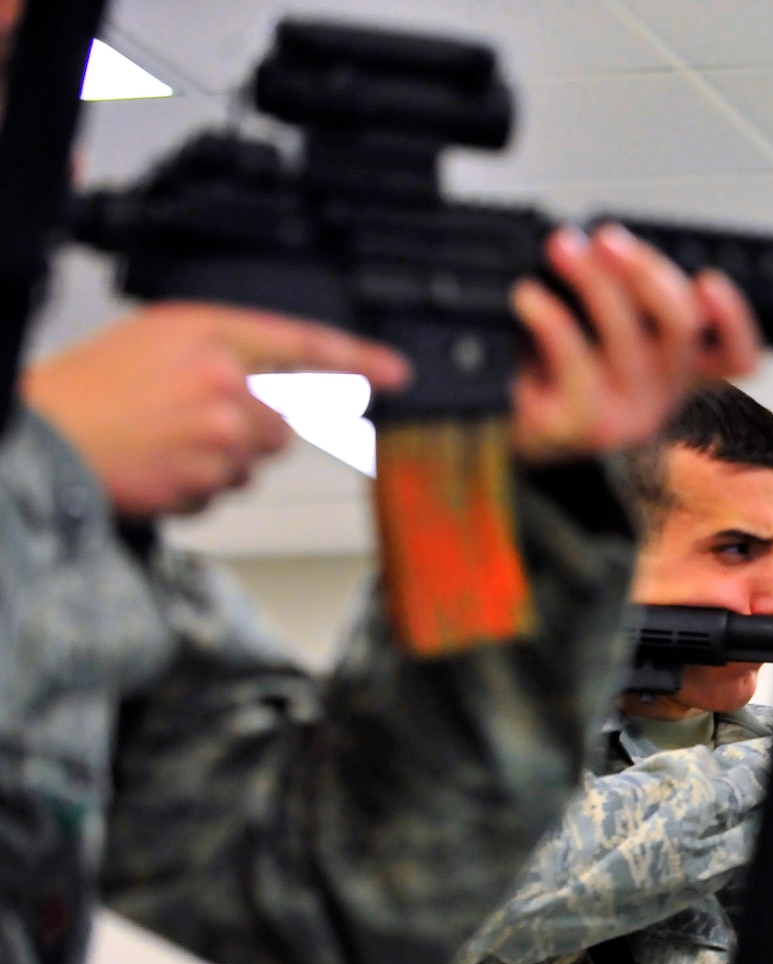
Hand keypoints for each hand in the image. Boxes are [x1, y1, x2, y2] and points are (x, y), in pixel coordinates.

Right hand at [22, 304, 409, 516]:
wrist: (49, 435)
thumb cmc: (95, 388)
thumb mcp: (162, 339)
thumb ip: (230, 352)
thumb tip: (286, 375)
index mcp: (212, 335)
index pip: (306, 344)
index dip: (358, 359)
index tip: (396, 374)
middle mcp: (226, 382)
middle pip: (285, 419)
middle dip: (253, 426)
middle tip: (196, 421)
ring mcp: (221, 436)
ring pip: (258, 459)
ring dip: (225, 459)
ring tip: (169, 442)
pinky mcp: (209, 482)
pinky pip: (227, 492)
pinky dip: (200, 487)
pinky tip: (161, 466)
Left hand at [509, 224, 759, 462]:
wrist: (529, 436)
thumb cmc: (568, 379)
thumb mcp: (613, 340)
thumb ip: (629, 300)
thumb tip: (608, 244)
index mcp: (684, 371)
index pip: (739, 357)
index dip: (733, 319)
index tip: (707, 280)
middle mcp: (666, 394)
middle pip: (681, 325)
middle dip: (644, 268)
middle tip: (608, 239)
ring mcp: (631, 413)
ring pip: (626, 332)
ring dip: (592, 278)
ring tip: (563, 249)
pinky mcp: (586, 423)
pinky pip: (573, 360)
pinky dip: (550, 319)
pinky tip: (529, 298)